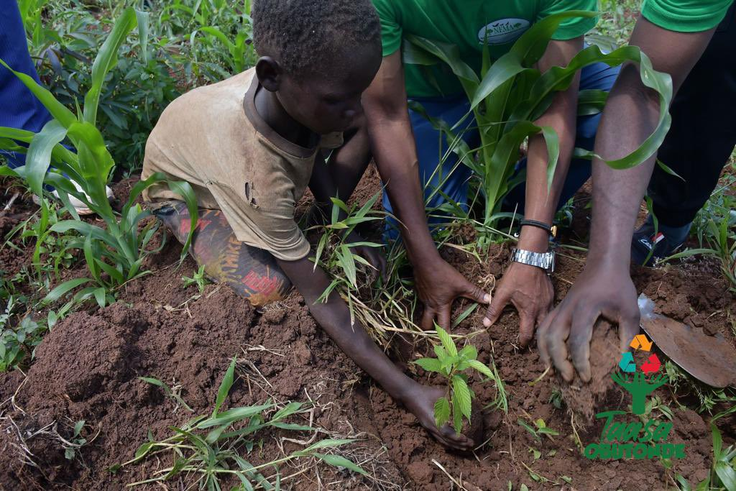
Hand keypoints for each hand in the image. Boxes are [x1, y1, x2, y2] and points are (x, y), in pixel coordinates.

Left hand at [346, 231, 385, 281]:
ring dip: (383, 269)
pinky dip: (380, 266)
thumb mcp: (351, 252)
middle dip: (384, 272)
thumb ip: (357, 261)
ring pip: (382, 260)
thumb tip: (363, 271)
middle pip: (383, 261)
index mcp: (370, 250)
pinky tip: (378, 272)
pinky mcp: (372, 251)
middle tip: (384, 282)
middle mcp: (374, 250)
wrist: (348, 233)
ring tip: (384, 279)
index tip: (373, 281)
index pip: (376, 263)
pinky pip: (379, 259)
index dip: (376, 273)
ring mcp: (374, 249)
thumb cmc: (348, 242)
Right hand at [414, 258, 489, 330]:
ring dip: (428, 316)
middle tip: (436, 332)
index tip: (449, 342)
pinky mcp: (419, 291)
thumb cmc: (444, 274)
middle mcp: (430, 305)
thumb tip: (488, 300)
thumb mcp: (461, 284)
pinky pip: (422, 301)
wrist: (425, 262)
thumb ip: (475, 293)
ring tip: (434, 316)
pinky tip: (432, 296)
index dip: (446, 335)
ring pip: (423, 313)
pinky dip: (427, 303)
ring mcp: (423, 298)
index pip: (442, 326)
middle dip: (430, 330)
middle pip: (425, 324)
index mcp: (441, 306)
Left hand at [482, 262, 553, 346]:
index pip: (528, 333)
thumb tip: (486, 324)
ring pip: (548, 319)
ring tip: (535, 328)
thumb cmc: (516, 276)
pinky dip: (546, 313)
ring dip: (542, 325)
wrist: (531, 259)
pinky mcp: (552, 294)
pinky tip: (540, 311)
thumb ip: (494, 310)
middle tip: (530, 340)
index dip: (523, 342)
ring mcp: (549, 301)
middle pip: (541, 329)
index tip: (520, 346)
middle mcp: (542, 309)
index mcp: (529, 312)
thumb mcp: (502, 293)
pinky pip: (551, 308)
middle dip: (536, 336)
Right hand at [537, 262, 639, 382]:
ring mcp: (559, 308)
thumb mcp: (630, 311)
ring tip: (554, 371)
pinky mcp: (557, 308)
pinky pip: (543, 327)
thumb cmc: (618, 287)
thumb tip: (625, 364)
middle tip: (570, 379)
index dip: (581, 362)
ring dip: (546, 354)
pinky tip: (549, 357)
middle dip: (559, 362)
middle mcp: (567, 310)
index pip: (578, 341)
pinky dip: (543, 344)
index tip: (588, 377)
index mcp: (585, 310)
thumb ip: (628, 337)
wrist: (604, 264)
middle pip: (553, 339)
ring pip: (542, 333)